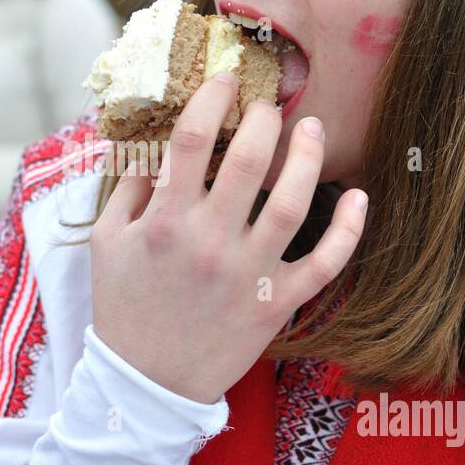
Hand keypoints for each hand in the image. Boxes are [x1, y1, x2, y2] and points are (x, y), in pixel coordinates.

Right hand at [90, 72, 367, 403]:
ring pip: (292, 201)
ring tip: (313, 130)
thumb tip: (155, 139)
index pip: (193, 139)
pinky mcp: (277, 302)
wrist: (146, 383)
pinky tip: (356, 197)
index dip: (212, 98)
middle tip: (268, 106)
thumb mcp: (108, 242)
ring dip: (308, 156)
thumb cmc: (124, 307)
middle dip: (264, 118)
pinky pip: (325, 262)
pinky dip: (348, 229)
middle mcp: (209, 242)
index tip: (224, 81)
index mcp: (165, 222)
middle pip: (249, 160)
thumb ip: (130, 187)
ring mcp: (248, 273)